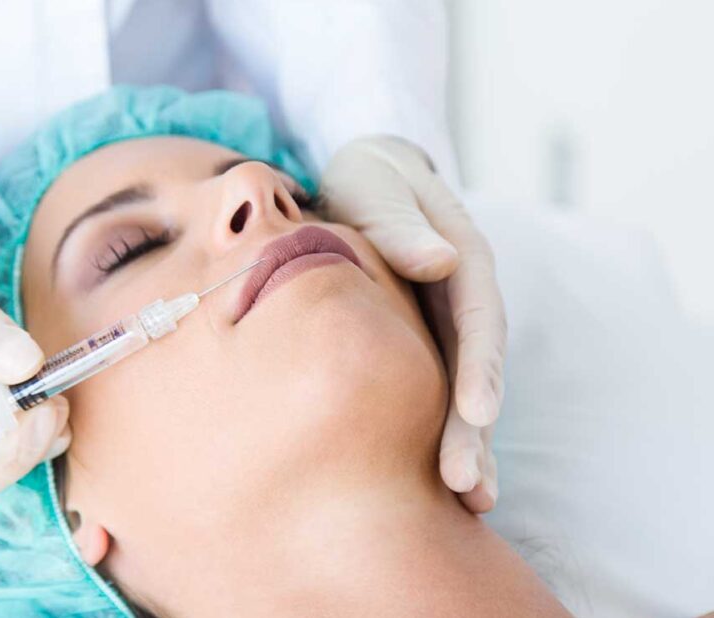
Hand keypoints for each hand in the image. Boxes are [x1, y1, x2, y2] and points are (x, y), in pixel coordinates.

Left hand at [321, 136, 504, 512]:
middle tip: (465, 484)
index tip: (478, 412)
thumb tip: (441, 260)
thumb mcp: (377, 187)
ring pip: (464, 392)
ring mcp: (448, 328)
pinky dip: (443, 437)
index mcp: (463, 260)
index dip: (480, 366)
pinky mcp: (426, 347)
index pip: (476, 318)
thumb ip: (401, 223)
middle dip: (474, 429)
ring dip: (469, 445)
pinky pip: (436, 395)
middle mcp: (465, 301)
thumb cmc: (368, 183)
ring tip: (468, 500)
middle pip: (477, 369)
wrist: (364, 184)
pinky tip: (444, 488)